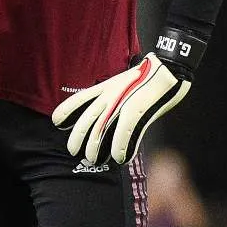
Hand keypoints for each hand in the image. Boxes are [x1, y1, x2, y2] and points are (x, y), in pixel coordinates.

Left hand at [52, 53, 189, 165]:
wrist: (170, 67)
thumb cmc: (150, 75)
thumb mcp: (123, 81)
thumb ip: (113, 95)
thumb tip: (108, 112)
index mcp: (106, 87)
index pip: (79, 98)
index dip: (66, 110)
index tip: (56, 121)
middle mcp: (110, 96)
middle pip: (87, 120)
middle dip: (77, 138)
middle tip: (73, 151)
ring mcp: (122, 104)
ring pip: (100, 130)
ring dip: (95, 148)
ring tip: (93, 159)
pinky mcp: (136, 111)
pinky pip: (123, 134)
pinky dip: (120, 149)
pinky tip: (119, 158)